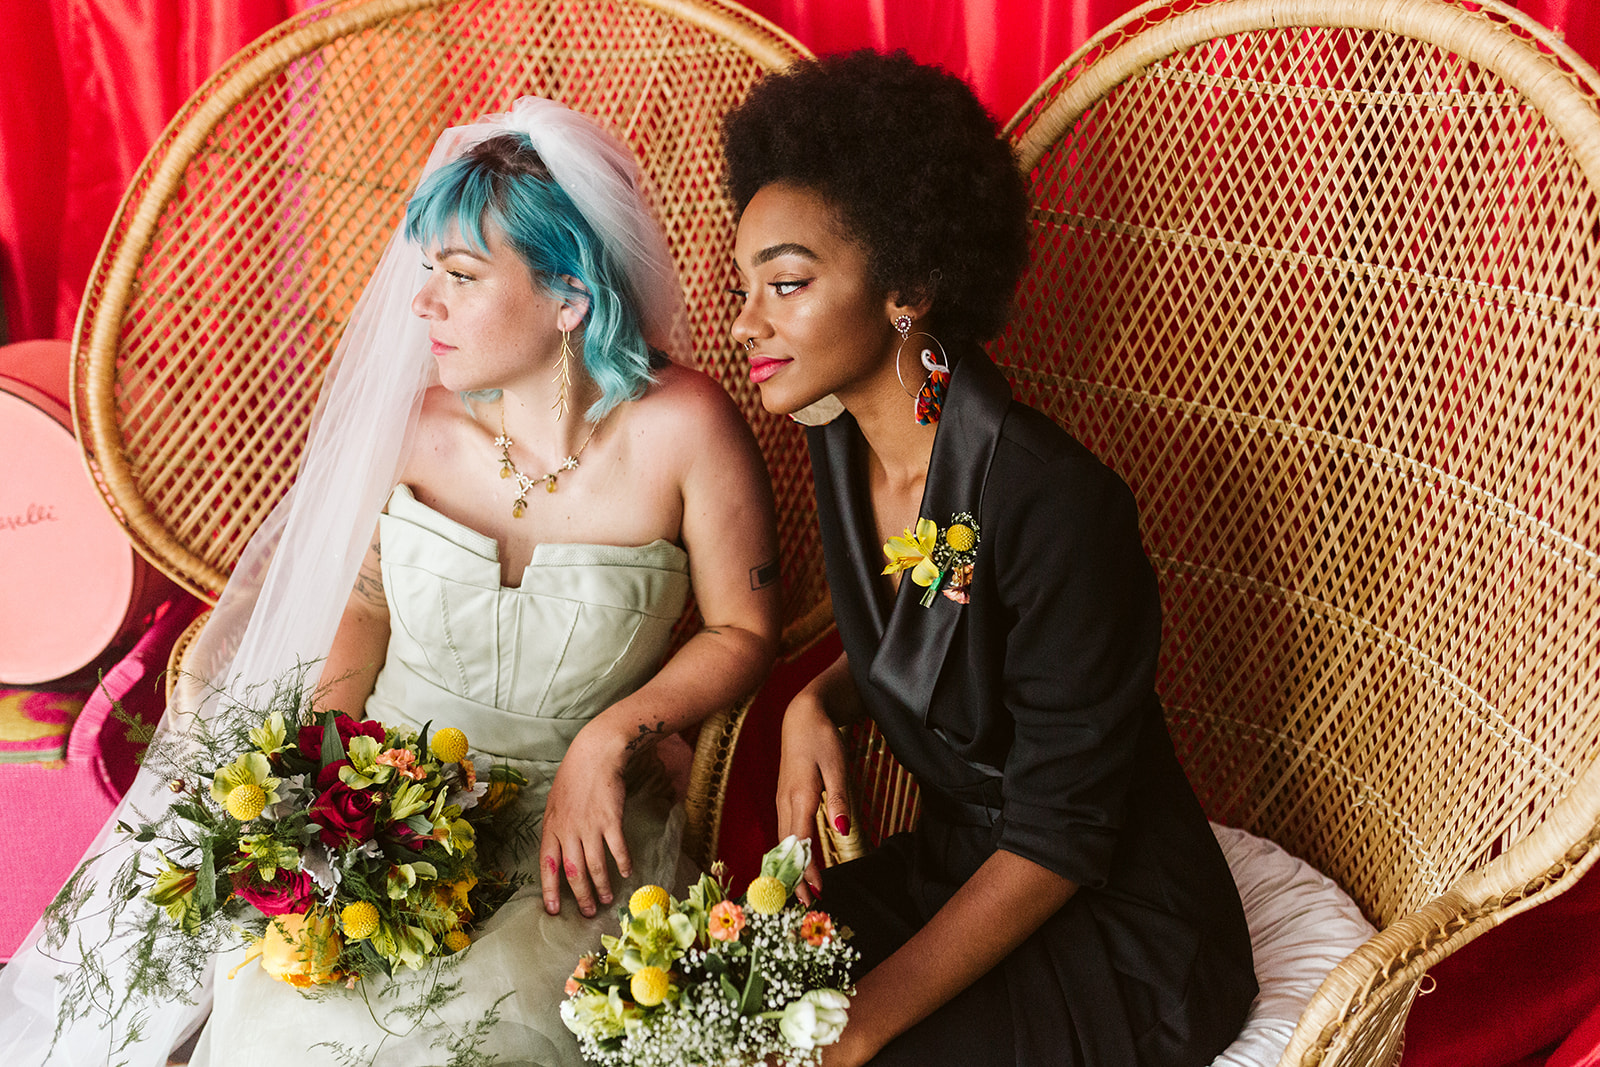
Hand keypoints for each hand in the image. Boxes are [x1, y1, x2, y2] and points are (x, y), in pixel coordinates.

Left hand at [539, 723, 631, 916]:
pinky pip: (617, 849)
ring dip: (602, 886)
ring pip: (595, 866)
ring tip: (608, 899)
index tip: (552, 910)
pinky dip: (623, 863)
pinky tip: (627, 872)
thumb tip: (557, 853)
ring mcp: (590, 826)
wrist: (594, 755)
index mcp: (551, 827)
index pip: (547, 866)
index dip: (550, 890)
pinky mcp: (611, 820)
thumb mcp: (554, 804)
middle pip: (573, 872)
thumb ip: (556, 829)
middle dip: (581, 896)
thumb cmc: (573, 778)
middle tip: (588, 912)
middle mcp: (568, 830)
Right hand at [776, 692, 849, 905]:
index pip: (801, 843)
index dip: (807, 870)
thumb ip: (839, 798)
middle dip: (795, 877)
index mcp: (799, 796)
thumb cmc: (822, 738)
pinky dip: (790, 851)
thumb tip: (841, 828)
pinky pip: (785, 831)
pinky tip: (798, 862)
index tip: (817, 893)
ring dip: (790, 867)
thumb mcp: (837, 765)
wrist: (802, 716)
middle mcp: (785, 803)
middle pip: (787, 848)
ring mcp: (782, 801)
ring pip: (783, 841)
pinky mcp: (784, 798)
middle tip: (806, 904)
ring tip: (801, 890)